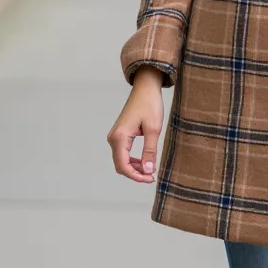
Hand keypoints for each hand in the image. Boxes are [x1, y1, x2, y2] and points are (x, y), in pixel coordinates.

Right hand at [107, 67, 163, 182]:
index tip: (150, 178)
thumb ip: (150, 151)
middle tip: (152, 176)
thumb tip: (148, 170)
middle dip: (135, 174)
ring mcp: (115, 136)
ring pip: (121, 161)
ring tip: (150, 170)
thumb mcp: (154, 129)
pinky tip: (145, 162)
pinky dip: (133, 161)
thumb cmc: (150, 105)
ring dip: (134, 168)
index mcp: (119, 137)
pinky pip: (123, 153)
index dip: (136, 176)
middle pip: (120, 165)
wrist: (145, 88)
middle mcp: (113, 138)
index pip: (123, 165)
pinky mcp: (120, 135)